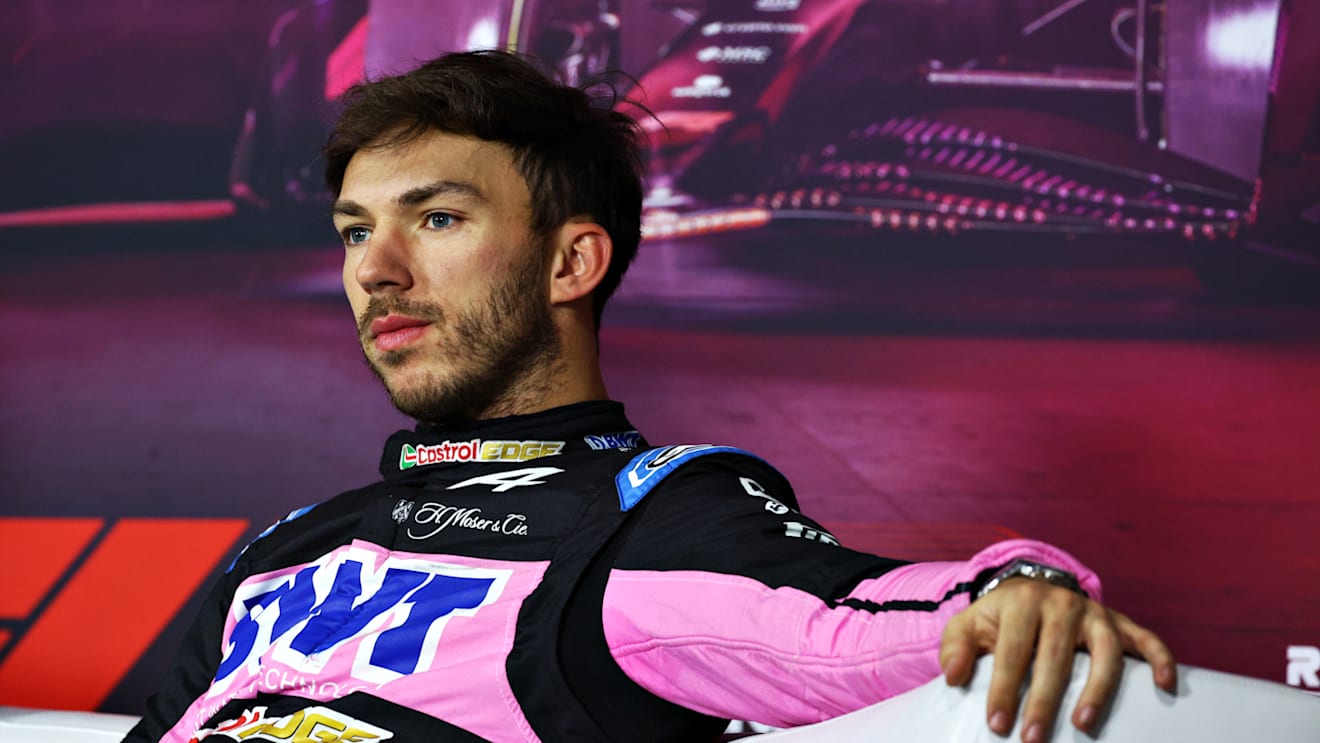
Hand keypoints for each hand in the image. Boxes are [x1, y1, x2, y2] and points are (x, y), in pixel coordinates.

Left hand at [938, 577, 1175, 741]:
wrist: (1031, 589)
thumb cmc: (998, 619)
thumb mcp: (968, 625)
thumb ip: (955, 648)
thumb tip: (952, 677)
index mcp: (1020, 603)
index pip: (1013, 652)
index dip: (1005, 689)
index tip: (997, 725)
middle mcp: (1060, 603)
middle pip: (1055, 656)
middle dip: (1044, 701)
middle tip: (1032, 739)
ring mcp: (1094, 612)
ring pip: (1103, 651)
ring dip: (1097, 690)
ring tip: (1083, 725)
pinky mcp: (1120, 621)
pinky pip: (1145, 638)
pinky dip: (1159, 658)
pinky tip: (1164, 685)